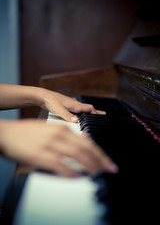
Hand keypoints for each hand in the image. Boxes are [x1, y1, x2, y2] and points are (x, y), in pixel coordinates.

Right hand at [0, 120, 117, 176]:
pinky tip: (77, 177)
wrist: (8, 133)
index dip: (100, 153)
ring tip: (96, 174)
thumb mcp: (51, 128)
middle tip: (109, 169)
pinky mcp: (41, 156)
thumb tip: (85, 139)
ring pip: (77, 157)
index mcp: (62, 129)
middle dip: (100, 161)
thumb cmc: (28, 132)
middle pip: (86, 149)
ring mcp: (50, 145)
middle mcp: (59, 135)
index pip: (87, 142)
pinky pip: (60, 166)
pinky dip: (71, 173)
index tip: (107, 162)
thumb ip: (68, 134)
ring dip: (89, 167)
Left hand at [39, 89, 105, 121]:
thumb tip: (76, 121)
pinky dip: (81, 113)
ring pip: (82, 110)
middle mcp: (74, 104)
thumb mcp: (59, 110)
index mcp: (75, 105)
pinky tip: (78, 117)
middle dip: (95, 113)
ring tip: (93, 117)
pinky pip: (76, 110)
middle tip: (103, 115)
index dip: (96, 113)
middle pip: (88, 109)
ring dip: (88, 113)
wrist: (43, 96)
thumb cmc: (51, 102)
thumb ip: (67, 116)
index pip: (89, 108)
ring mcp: (70, 105)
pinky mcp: (66, 106)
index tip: (102, 117)